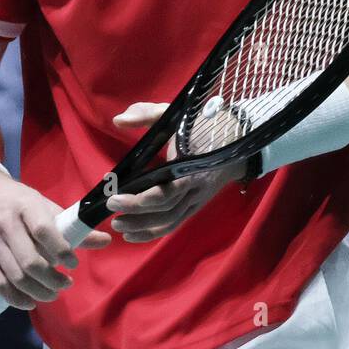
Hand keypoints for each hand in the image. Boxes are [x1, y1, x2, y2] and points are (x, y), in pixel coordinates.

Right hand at [0, 165, 111, 309]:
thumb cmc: (14, 199)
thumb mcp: (41, 204)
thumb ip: (70, 224)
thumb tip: (105, 241)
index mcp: (26, 206)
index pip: (44, 231)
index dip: (62, 251)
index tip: (73, 264)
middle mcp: (6, 223)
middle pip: (31, 262)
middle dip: (53, 279)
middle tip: (67, 283)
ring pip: (16, 276)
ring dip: (39, 291)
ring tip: (53, 293)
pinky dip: (16, 298)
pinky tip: (30, 301)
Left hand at [107, 102, 245, 241]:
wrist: (237, 140)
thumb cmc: (201, 125)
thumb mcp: (175, 113)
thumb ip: (146, 114)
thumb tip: (118, 121)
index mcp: (190, 165)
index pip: (165, 192)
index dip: (138, 201)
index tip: (114, 198)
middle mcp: (195, 187)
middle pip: (165, 210)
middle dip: (135, 214)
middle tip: (111, 209)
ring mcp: (196, 199)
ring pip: (169, 222)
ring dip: (142, 228)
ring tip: (118, 225)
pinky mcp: (195, 206)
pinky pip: (174, 224)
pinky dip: (153, 233)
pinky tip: (133, 234)